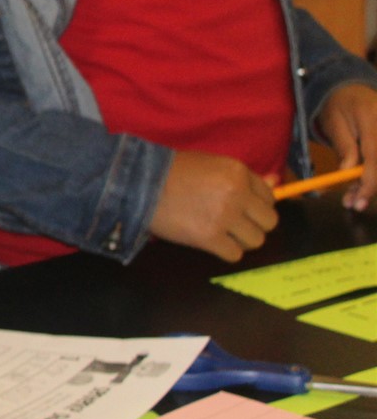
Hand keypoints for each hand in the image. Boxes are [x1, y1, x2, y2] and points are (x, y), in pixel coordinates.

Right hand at [150, 150, 276, 261]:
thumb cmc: (173, 170)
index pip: (269, 197)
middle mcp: (236, 194)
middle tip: (233, 222)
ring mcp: (224, 217)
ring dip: (240, 239)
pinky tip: (210, 241)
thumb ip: (245, 177)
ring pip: (255, 240)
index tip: (240, 206)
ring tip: (221, 232)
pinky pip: (234, 254)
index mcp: (238, 172)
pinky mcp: (210, 237)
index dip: (255, 204)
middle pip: (269, 222)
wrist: (140, 184)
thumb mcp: (211, 164)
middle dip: (253, 224)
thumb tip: (277, 181)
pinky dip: (225, 251)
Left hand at [315, 82, 376, 210]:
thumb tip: (347, 172)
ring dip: (373, 183)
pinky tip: (361, 184)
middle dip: (371, 187)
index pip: (375, 156)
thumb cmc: (337, 105)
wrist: (350, 88)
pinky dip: (374, 174)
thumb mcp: (333, 122)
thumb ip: (343, 146)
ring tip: (353, 196)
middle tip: (353, 203)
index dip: (369, 181)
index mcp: (371, 118)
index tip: (359, 200)